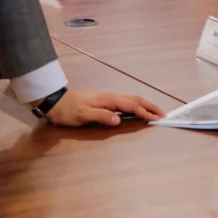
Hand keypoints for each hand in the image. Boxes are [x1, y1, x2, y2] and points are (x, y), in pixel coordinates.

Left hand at [38, 90, 164, 126]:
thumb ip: (101, 116)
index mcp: (108, 100)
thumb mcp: (82, 115)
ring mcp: (108, 97)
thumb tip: (119, 120)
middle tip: (163, 114)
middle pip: (135, 99)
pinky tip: (137, 109)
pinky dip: (136, 104)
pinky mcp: (104, 100)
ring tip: (154, 111)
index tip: (157, 118)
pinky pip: (125, 101)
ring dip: (144, 104)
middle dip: (150, 106)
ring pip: (131, 98)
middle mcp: (110, 96)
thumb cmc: (68, 111)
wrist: (55, 102)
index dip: (145, 112)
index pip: (131, 106)